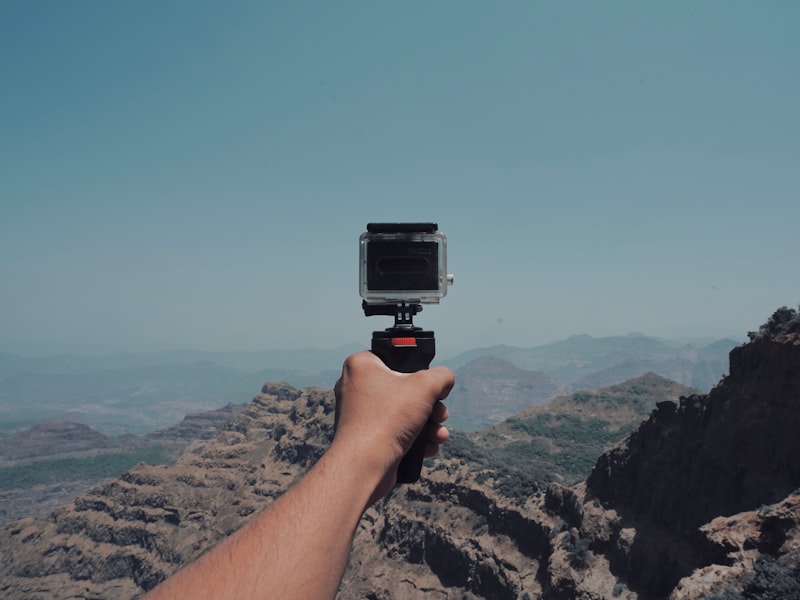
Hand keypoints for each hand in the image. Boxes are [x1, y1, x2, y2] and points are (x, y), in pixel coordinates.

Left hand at [333, 351, 453, 501]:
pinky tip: (428, 447)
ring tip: (438, 434)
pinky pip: (397, 431)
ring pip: (405, 412)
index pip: (396, 357)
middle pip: (406, 388)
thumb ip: (442, 376)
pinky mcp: (367, 436)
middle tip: (439, 413)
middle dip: (431, 405)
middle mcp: (356, 387)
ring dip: (429, 424)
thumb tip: (445, 381)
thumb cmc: (387, 420)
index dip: (418, 370)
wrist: (365, 466)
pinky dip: (415, 438)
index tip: (429, 383)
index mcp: (361, 365)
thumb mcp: (425, 386)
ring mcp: (361, 413)